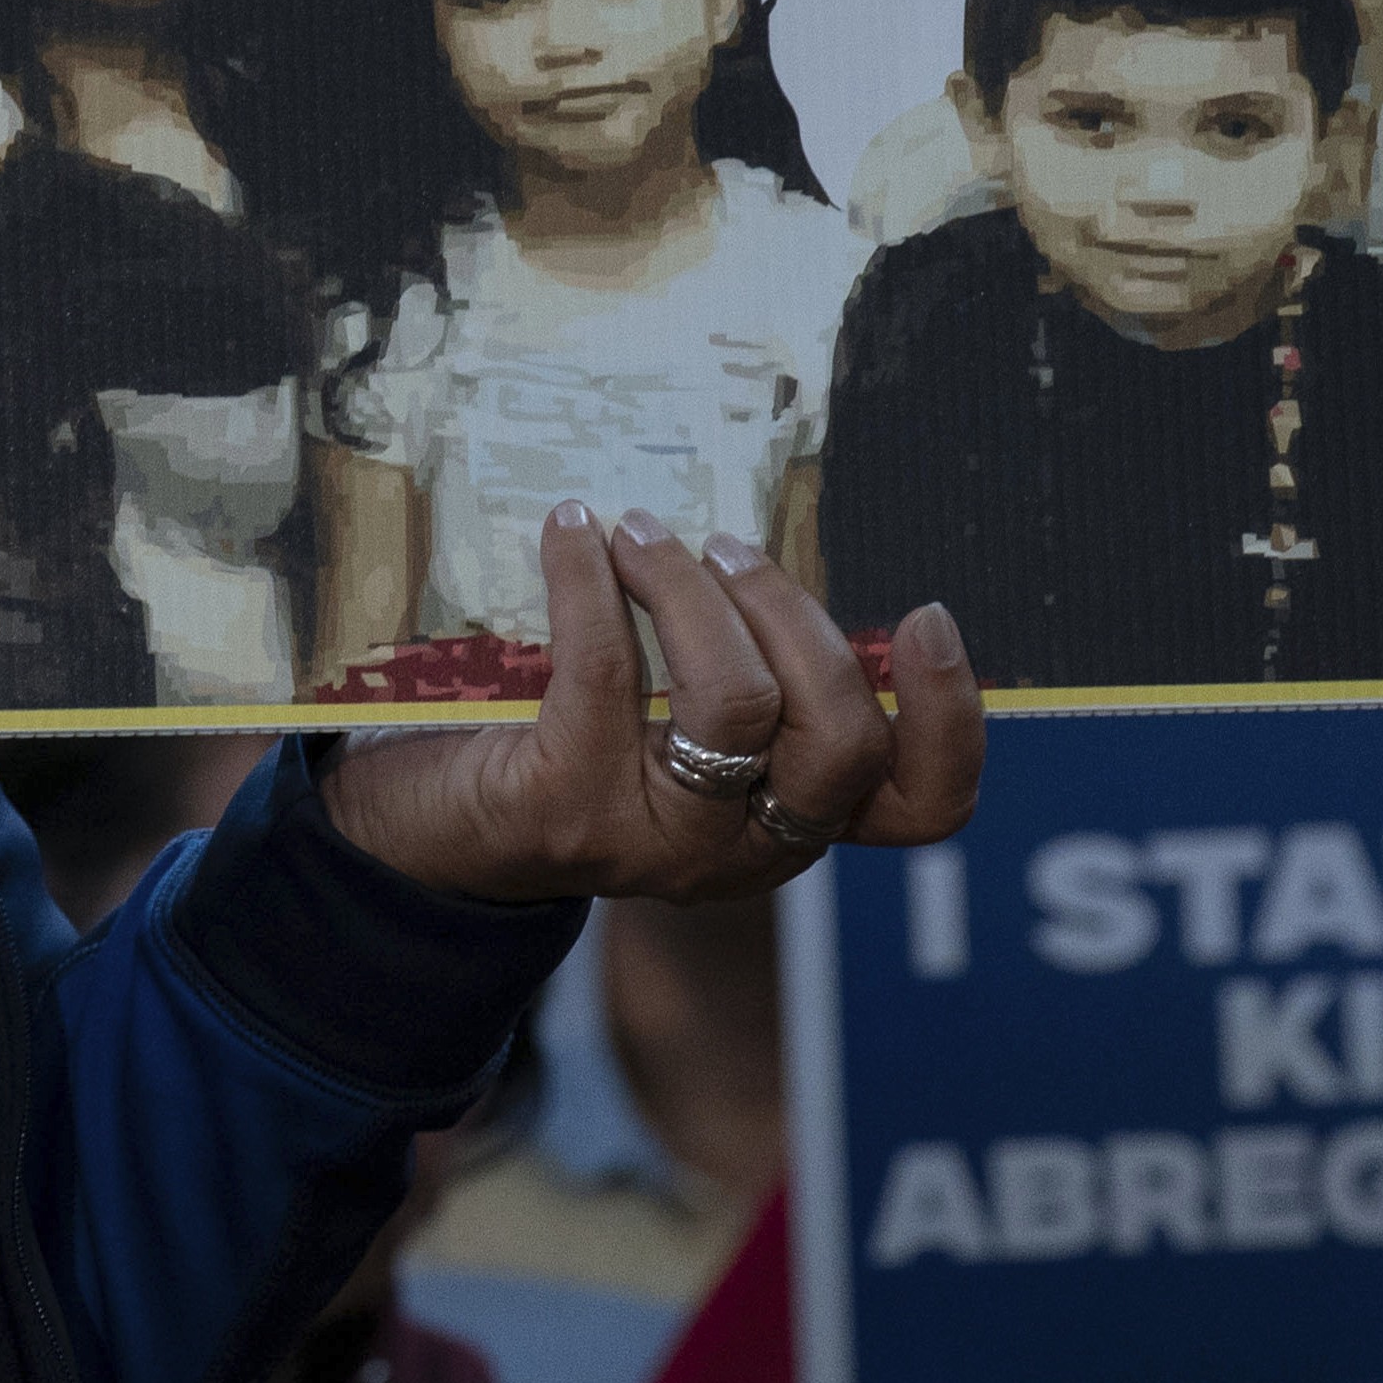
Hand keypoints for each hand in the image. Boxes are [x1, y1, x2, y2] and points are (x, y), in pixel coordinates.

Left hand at [320, 502, 978, 905]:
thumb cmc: (569, 748)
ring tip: (641, 534)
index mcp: (795, 821)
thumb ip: (751, 672)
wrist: (432, 827)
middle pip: (840, 740)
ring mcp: (660, 842)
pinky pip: (609, 673)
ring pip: (738, 704)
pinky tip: (571, 534)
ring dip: (692, 591)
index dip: (950, 721)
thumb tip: (766, 553)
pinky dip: (592, 582)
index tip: (926, 617)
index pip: (922, 808)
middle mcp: (745, 849)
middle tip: (724, 547)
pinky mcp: (571, 812)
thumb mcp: (683, 728)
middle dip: (794, 616)